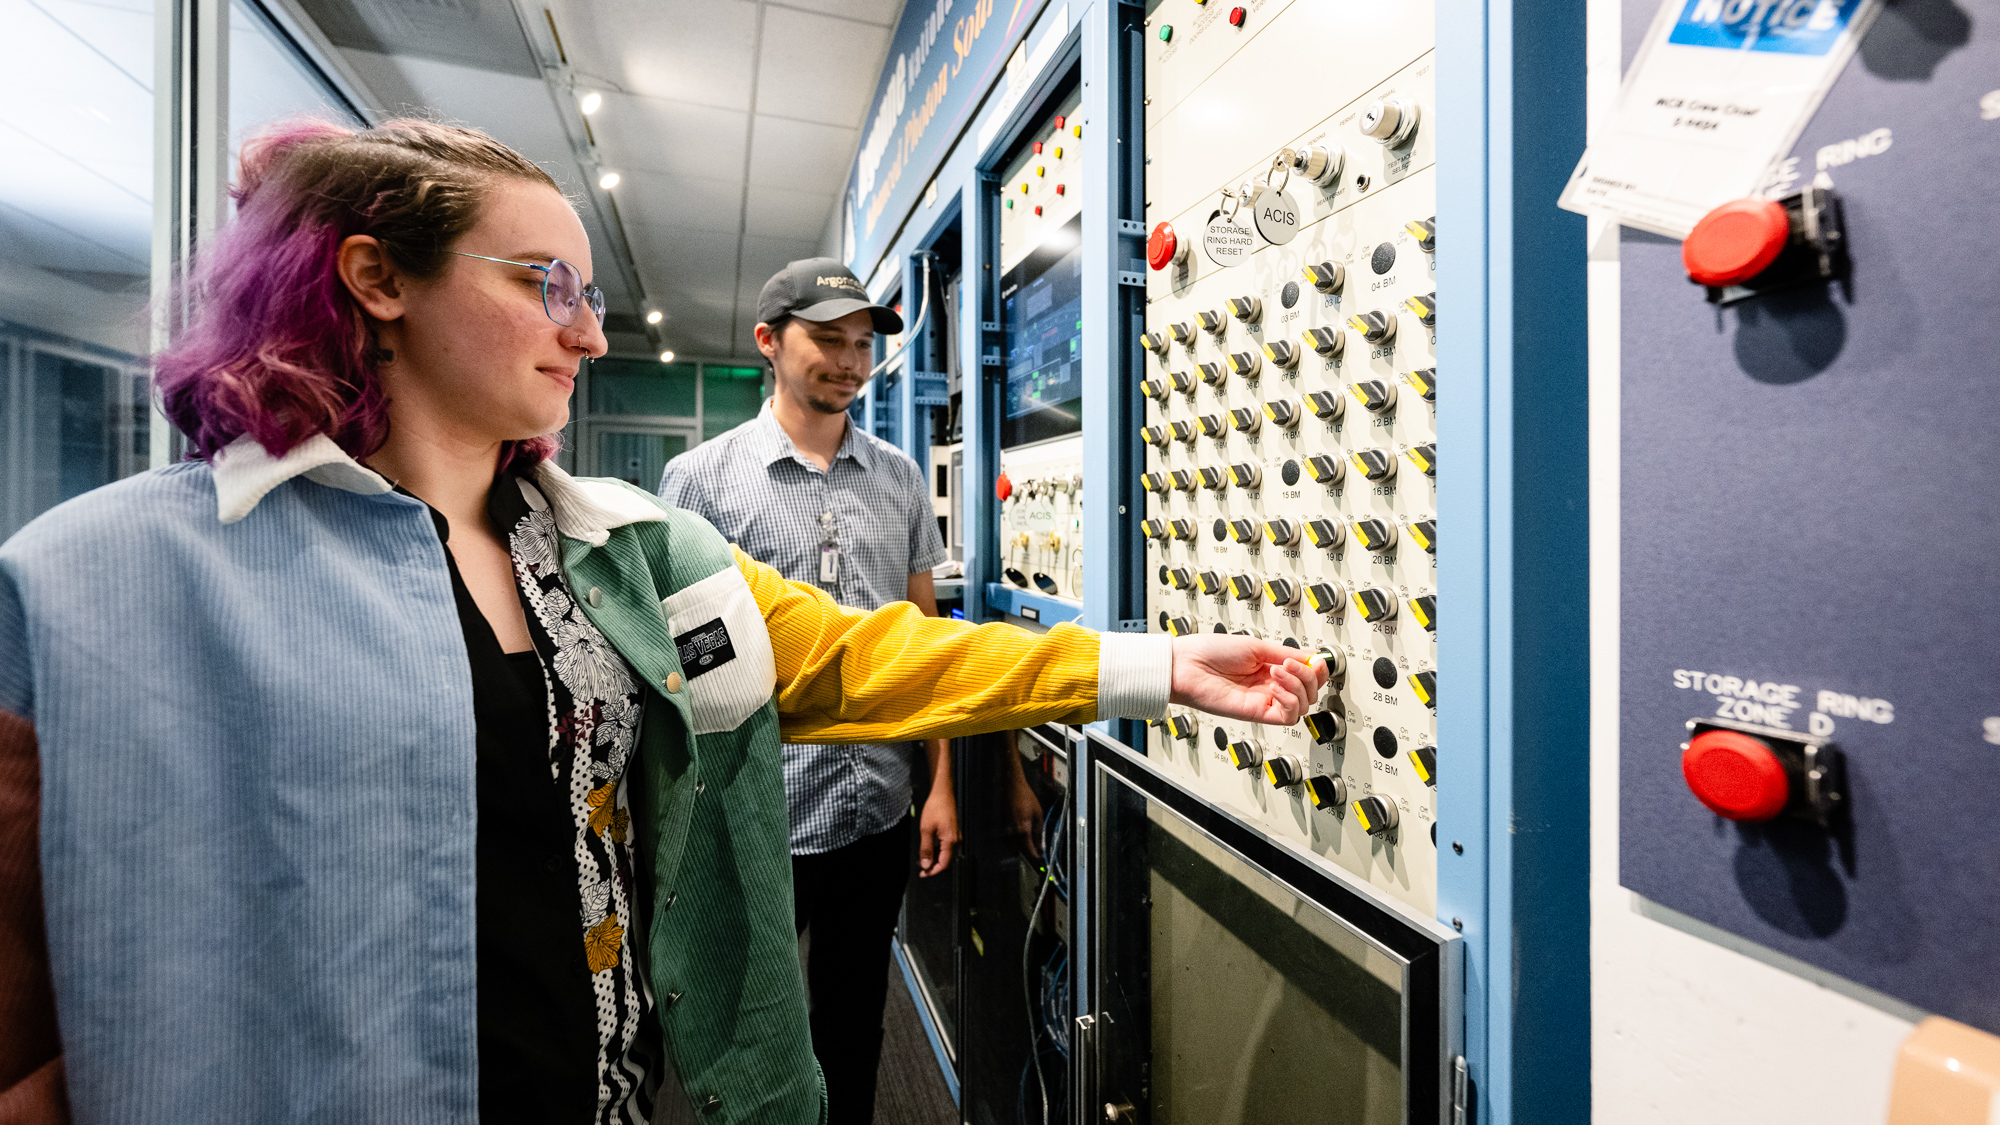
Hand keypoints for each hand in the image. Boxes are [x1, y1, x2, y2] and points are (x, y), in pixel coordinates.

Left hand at [917, 781, 958, 876]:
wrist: (942, 793)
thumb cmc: (935, 808)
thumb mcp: (926, 830)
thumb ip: (926, 849)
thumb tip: (925, 865)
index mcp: (950, 841)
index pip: (944, 864)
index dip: (933, 871)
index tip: (922, 874)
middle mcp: (955, 840)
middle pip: (946, 860)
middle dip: (933, 866)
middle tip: (920, 867)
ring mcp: (955, 836)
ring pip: (945, 854)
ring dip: (934, 858)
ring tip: (922, 858)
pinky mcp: (952, 832)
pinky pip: (945, 846)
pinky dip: (937, 850)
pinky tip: (928, 849)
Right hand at [1008, 761, 1044, 857]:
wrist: (1012, 786)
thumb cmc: (1025, 796)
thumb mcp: (1038, 814)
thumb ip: (1039, 832)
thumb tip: (1041, 845)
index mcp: (1023, 828)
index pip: (1029, 850)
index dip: (1035, 857)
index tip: (1040, 861)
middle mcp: (1013, 830)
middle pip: (1022, 849)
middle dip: (1031, 853)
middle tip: (1039, 855)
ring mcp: (1007, 828)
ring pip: (1017, 844)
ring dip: (1025, 847)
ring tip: (1034, 846)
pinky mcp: (1004, 825)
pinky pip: (1012, 837)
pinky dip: (1019, 840)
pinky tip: (1025, 837)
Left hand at [1169, 634, 1330, 725]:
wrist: (1186, 666)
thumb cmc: (1209, 652)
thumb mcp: (1255, 645)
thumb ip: (1284, 652)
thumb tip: (1311, 655)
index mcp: (1271, 667)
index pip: (1308, 674)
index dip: (1318, 668)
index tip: (1316, 658)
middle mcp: (1271, 686)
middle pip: (1310, 691)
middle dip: (1310, 676)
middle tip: (1291, 664)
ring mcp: (1264, 700)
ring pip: (1303, 706)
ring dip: (1298, 686)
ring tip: (1277, 671)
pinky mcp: (1257, 714)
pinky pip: (1287, 716)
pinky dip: (1289, 700)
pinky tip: (1275, 686)